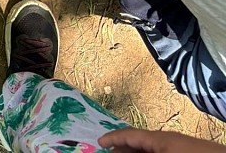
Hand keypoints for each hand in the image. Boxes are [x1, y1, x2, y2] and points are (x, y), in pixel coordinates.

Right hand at [99, 129, 225, 152]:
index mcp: (159, 138)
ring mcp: (178, 147)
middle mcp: (167, 140)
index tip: (99, 143)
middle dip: (124, 149)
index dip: (112, 138)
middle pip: (140, 143)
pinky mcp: (186, 152)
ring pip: (152, 149)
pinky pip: (162, 152)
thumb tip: (117, 152)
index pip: (130, 134)